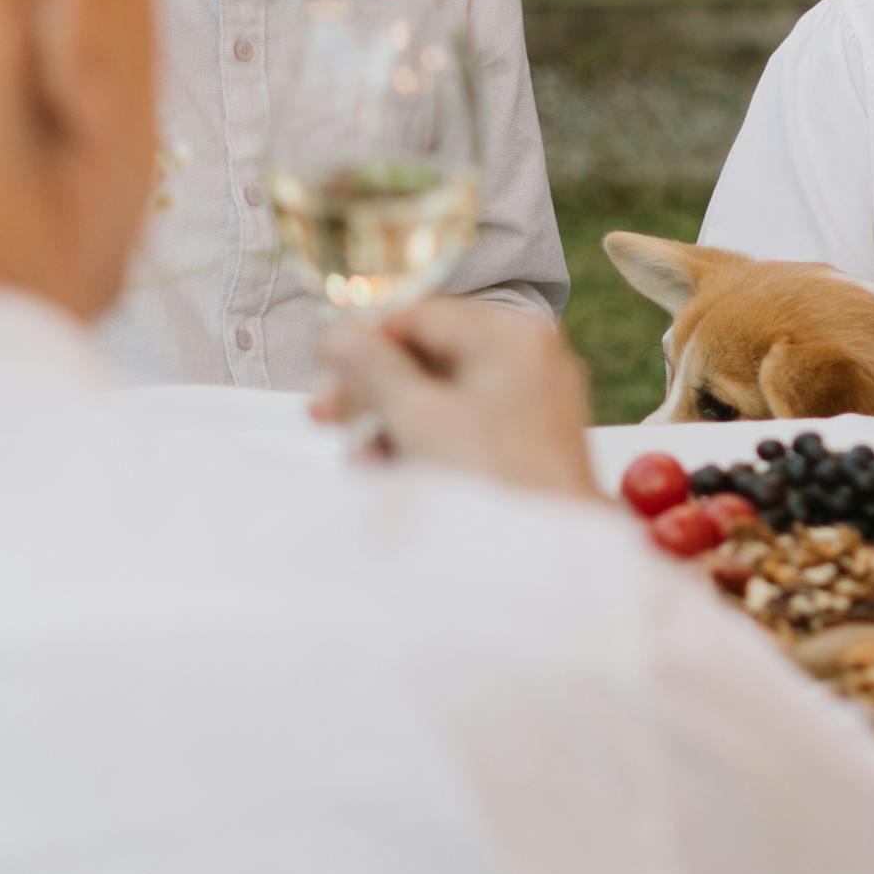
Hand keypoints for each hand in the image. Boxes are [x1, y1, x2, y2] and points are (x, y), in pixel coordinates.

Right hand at [311, 298, 598, 499]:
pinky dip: (428, 444)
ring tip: (358, 462)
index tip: (321, 367)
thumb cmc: (487, 478)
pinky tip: (389, 476)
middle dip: (374, 390)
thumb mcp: (418, 418)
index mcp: (511, 333)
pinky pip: (469, 427)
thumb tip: (336, 333)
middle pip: (432, 357)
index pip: (422, 315)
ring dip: (394, 424)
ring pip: (446, 396)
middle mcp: (532, 356)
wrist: (552, 558)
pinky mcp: (532, 442)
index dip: (365, 340)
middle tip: (321, 415)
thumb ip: (372, 370)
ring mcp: (536, 399)